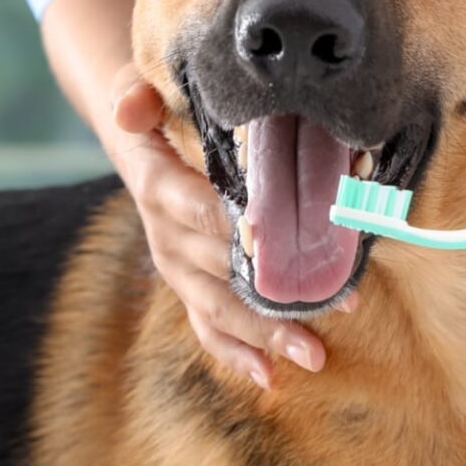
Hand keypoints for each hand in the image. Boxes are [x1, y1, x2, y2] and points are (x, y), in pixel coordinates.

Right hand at [104, 67, 349, 388]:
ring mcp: (178, 268)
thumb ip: (134, 95)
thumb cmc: (158, 112)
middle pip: (221, 271)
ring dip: (266, 334)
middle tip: (334, 306)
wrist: (142, 141)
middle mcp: (166, 235)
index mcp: (158, 187)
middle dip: (274, 293)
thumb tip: (131, 107)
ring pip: (220, 308)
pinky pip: (209, 327)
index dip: (237, 229)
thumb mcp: (139, 90)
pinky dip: (237, 353)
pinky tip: (270, 375)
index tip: (279, 245)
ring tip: (313, 354)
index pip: (199, 210)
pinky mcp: (189, 286)